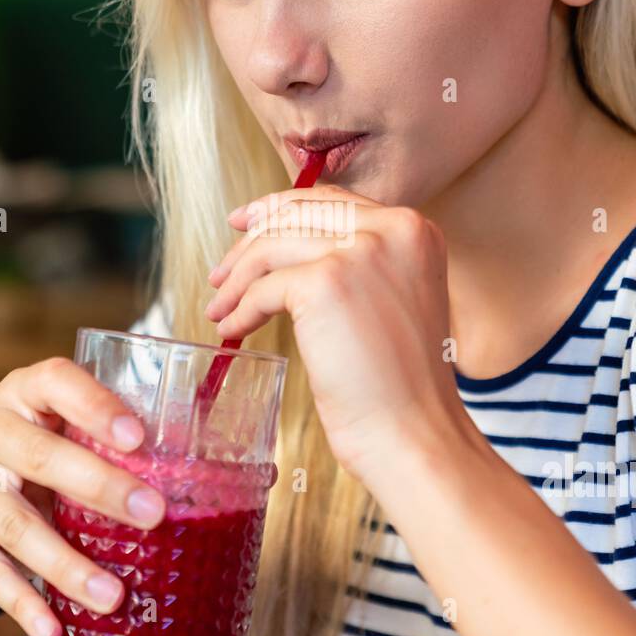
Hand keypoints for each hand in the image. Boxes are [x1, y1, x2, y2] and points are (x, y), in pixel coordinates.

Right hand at [0, 358, 166, 635]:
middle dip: (98, 486)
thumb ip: (129, 452)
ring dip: (65, 564)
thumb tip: (237, 481)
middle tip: (153, 515)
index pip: (55, 381)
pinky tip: (54, 630)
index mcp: (25, 392)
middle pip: (38, 455)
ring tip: (112, 596)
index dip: (95, 405)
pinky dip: (23, 603)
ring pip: (13, 524)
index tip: (138, 437)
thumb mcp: (76, 443)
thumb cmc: (49, 467)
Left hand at [205, 184, 466, 487]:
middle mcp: (392, 230)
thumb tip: (290, 245)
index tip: (247, 224)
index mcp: (413, 230)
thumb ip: (361, 264)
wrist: (415, 433)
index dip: (280, 209)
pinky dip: (241, 310)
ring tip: (220, 310)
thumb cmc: (401, 385)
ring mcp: (360, 253)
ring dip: (236, 280)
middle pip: (296, 215)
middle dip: (248, 242)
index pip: (333, 202)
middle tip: (220, 272)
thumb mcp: (394, 300)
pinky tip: (234, 331)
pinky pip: (263, 288)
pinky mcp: (325, 285)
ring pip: (271, 247)